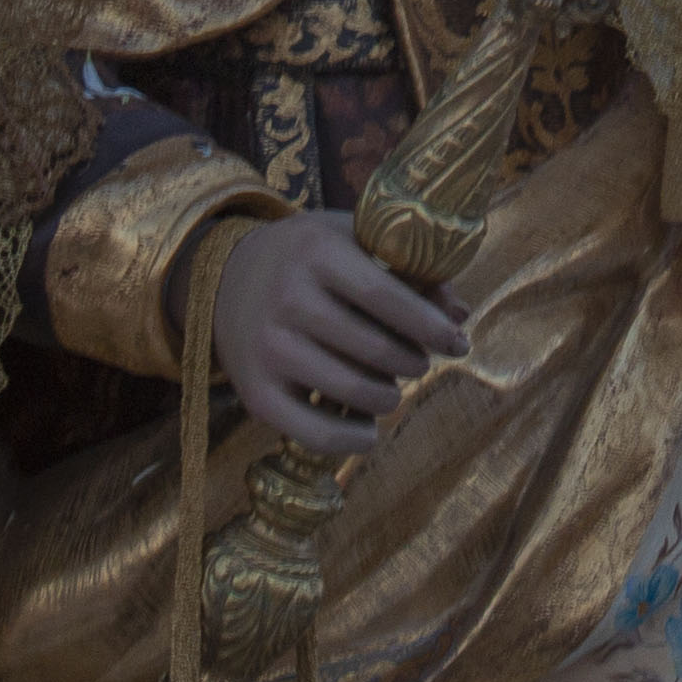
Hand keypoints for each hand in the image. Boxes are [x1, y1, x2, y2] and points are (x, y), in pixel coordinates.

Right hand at [205, 213, 463, 456]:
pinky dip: (356, 439)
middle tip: (417, 361)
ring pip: (354, 391)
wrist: (223, 280)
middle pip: (376, 349)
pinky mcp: (256, 395)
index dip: (431, 326)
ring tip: (390, 386)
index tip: (458, 343)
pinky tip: (368, 427)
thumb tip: (459, 316)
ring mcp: (268, 349)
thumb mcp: (352, 242)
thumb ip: (409, 270)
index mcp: (316, 252)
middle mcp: (287, 298)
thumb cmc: (308, 260)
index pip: (387, 297)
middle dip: (413, 362)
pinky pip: (319, 434)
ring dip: (389, 397)